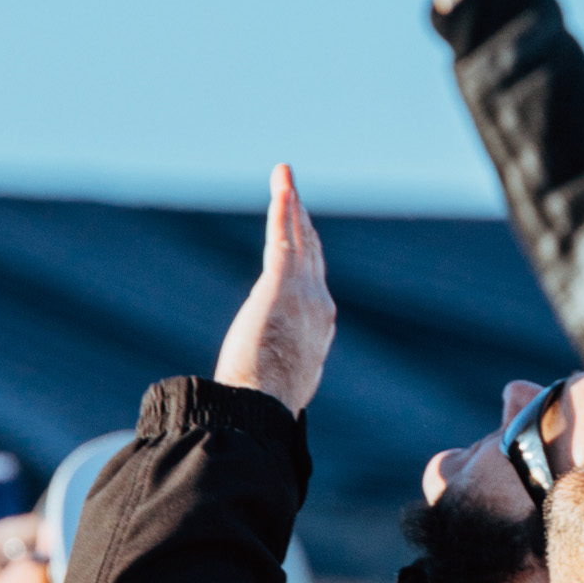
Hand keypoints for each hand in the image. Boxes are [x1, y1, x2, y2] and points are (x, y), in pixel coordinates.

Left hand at [216, 165, 334, 415]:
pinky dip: (284, 210)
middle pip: (311, 252)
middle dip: (302, 220)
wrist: (264, 405)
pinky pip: (283, 238)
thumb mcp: (282, 383)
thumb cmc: (265, 404)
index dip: (308, 254)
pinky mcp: (280, 285)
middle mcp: (318, 304)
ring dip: (292, 204)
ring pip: (299, 238)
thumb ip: (279, 368)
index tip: (301, 234)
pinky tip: (283, 186)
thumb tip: (265, 382)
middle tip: (294, 195)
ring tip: (285, 177)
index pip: (315, 281)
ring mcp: (303, 293)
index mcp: (319, 327)